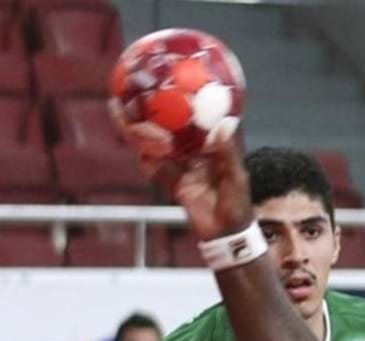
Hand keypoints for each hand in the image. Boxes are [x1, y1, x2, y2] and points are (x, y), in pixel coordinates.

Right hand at [110, 104, 252, 242]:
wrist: (226, 234)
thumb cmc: (238, 203)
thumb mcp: (236, 175)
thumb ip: (227, 152)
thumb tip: (222, 124)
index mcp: (213, 145)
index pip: (195, 117)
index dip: (183, 100)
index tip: (171, 82)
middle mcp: (195, 152)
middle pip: (169, 127)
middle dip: (152, 112)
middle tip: (135, 95)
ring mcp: (182, 167)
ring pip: (158, 145)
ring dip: (143, 133)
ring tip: (126, 117)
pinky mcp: (173, 183)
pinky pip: (156, 170)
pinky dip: (147, 161)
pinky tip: (136, 149)